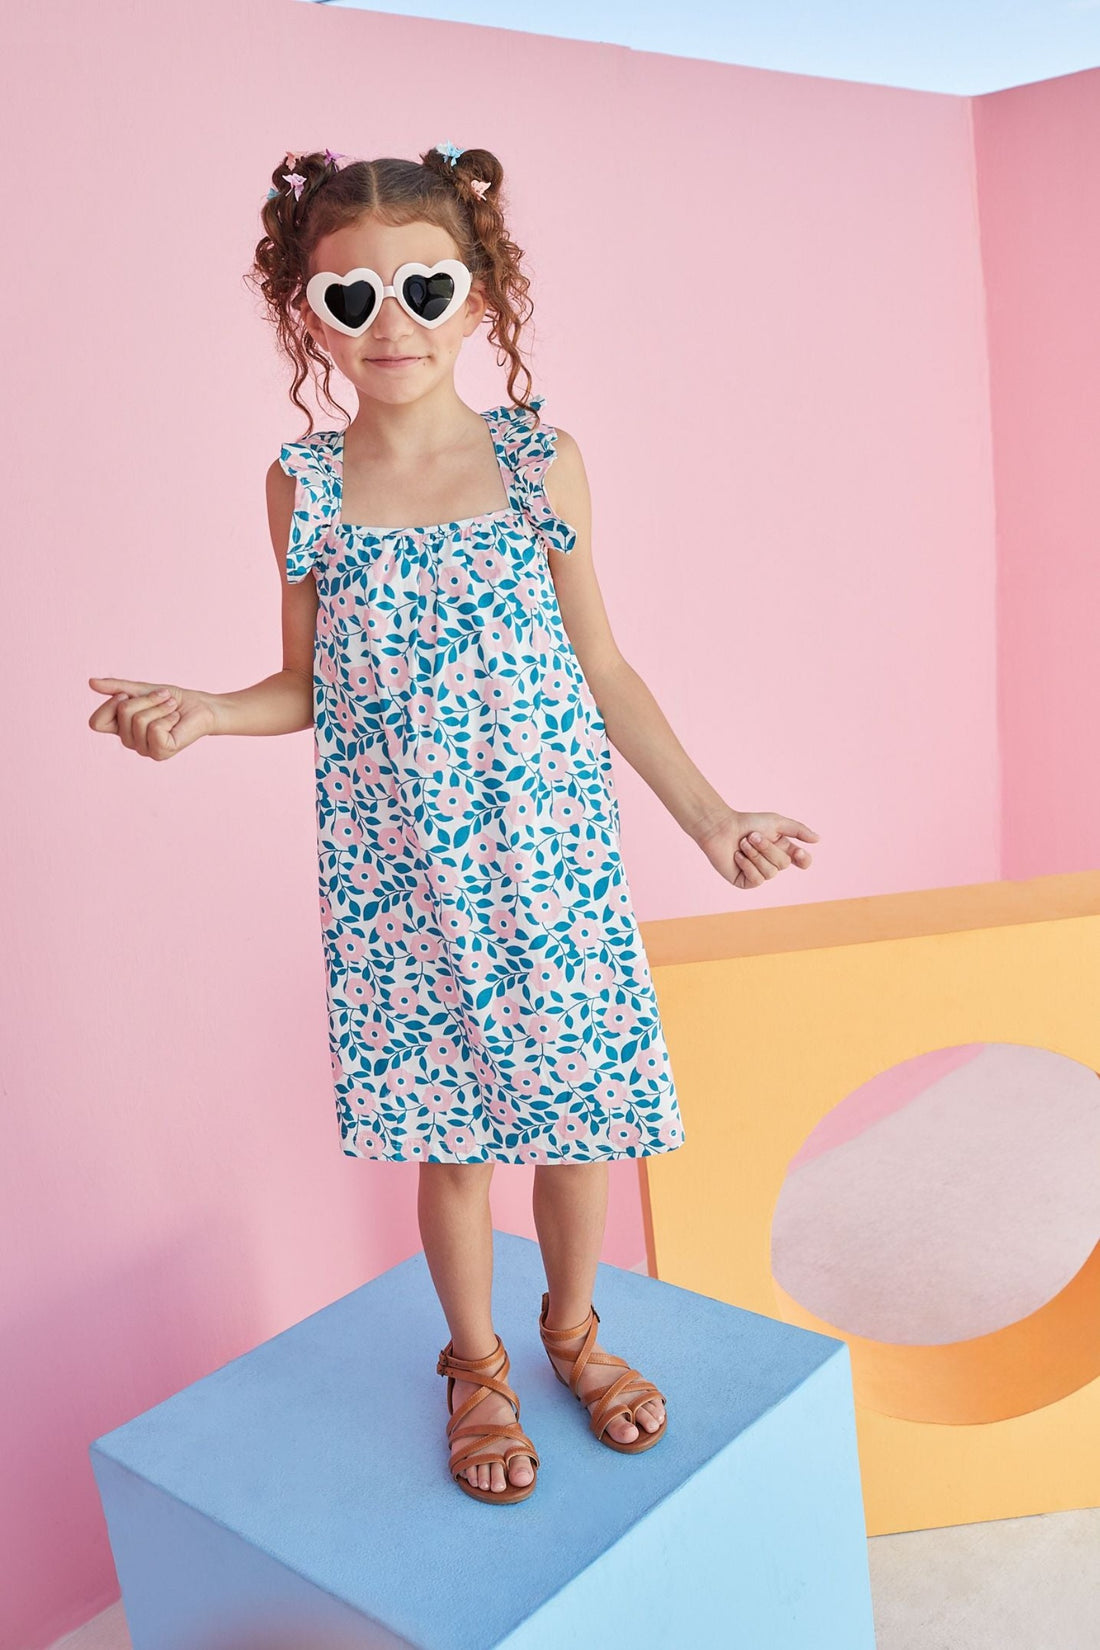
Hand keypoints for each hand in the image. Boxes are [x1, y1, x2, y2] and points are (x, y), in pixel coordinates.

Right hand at [88, 677, 215, 758]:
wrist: (202, 706)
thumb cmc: (172, 699)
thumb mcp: (141, 689)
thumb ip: (117, 688)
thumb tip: (91, 682)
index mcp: (120, 728)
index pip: (96, 723)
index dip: (109, 705)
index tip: (127, 694)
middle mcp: (129, 742)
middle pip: (122, 713)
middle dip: (145, 699)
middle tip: (163, 698)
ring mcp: (145, 750)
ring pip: (139, 720)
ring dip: (159, 707)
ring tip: (171, 708)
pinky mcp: (161, 752)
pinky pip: (155, 729)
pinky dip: (168, 717)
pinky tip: (176, 720)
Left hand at [696, 808, 819, 890]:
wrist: (721, 828)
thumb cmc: (748, 823)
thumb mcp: (776, 822)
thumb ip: (798, 830)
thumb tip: (818, 839)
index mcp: (783, 850)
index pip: (803, 862)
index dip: (803, 860)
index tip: (798, 852)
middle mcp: (773, 863)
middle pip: (784, 864)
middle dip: (767, 848)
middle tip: (752, 836)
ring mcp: (760, 874)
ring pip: (771, 873)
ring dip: (755, 855)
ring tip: (742, 843)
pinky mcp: (746, 882)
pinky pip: (757, 879)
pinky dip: (747, 865)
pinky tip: (737, 856)